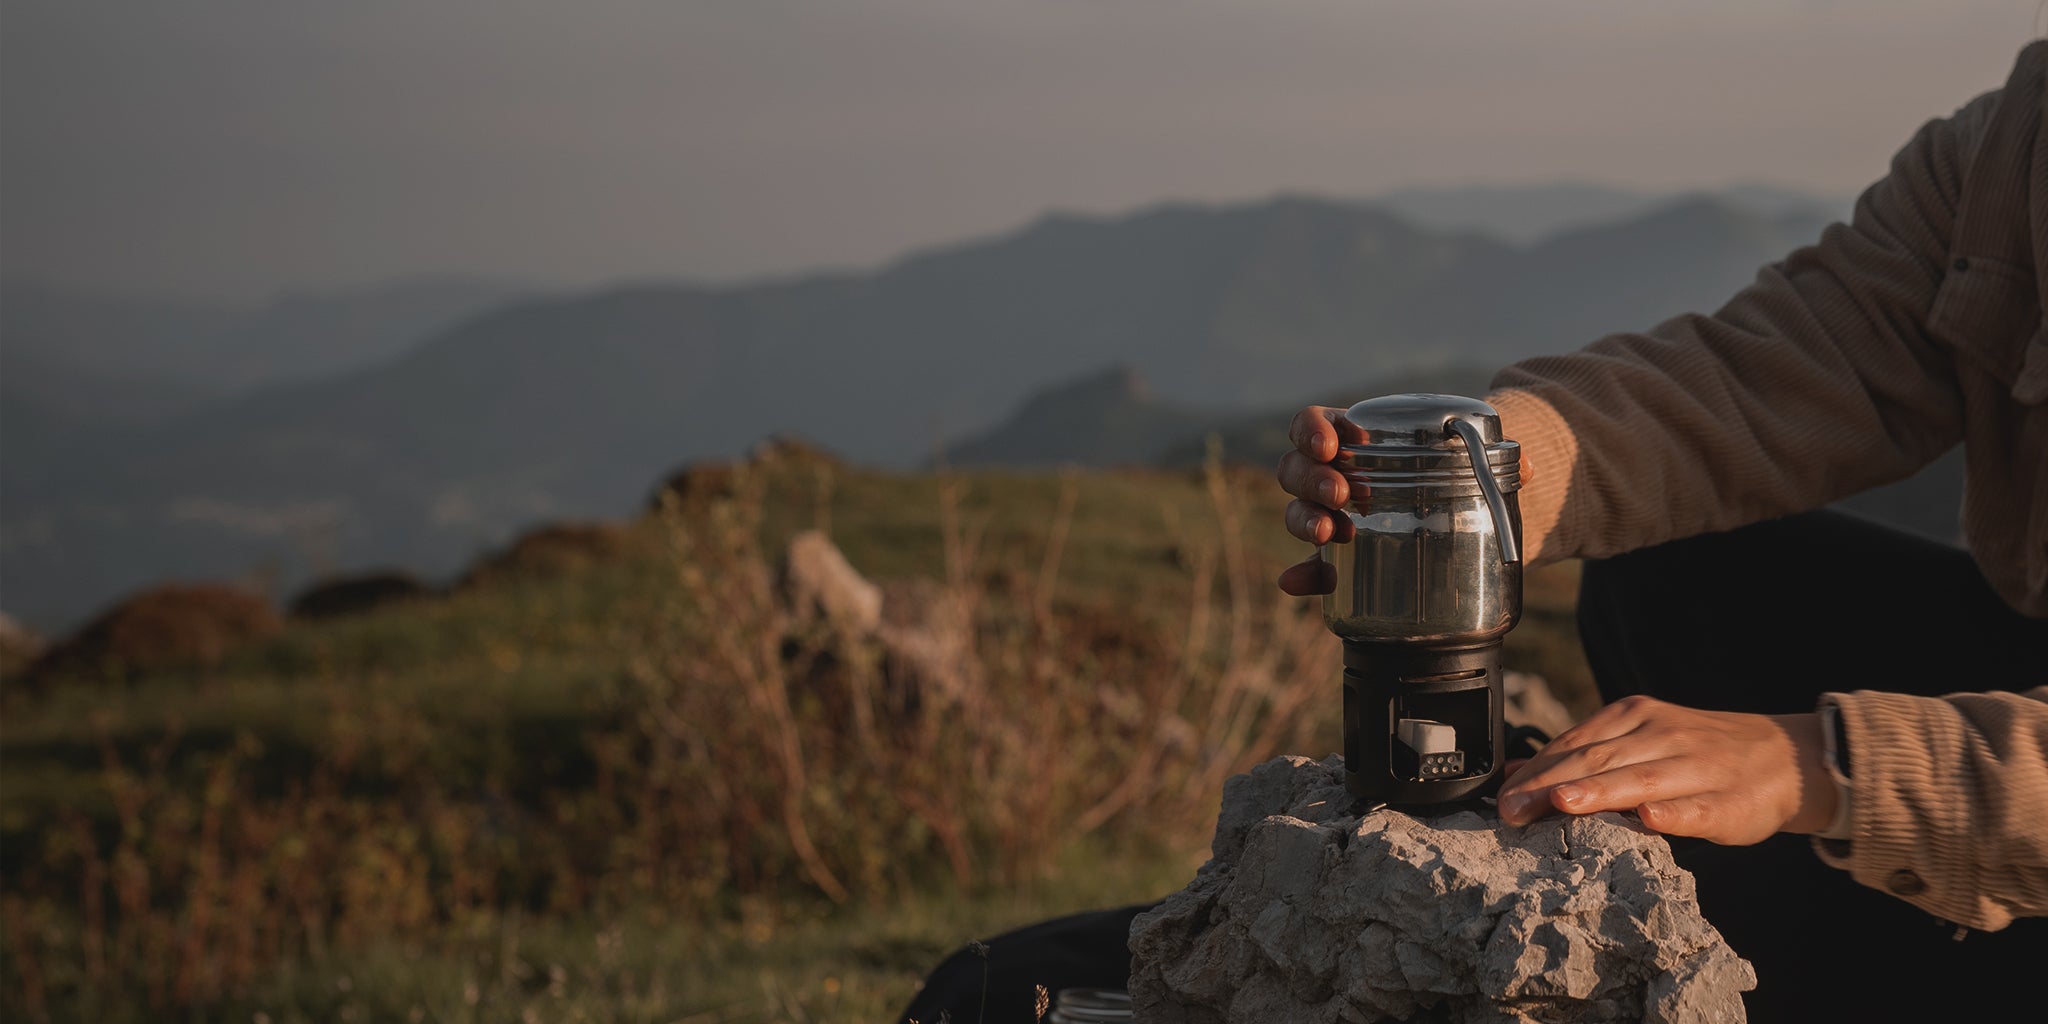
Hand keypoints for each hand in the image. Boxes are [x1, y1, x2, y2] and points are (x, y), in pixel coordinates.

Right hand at [1275, 402, 1533, 594]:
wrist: (1459, 510)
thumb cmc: (1452, 470)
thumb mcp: (1470, 457)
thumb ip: (1495, 460)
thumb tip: (1525, 466)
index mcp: (1352, 436)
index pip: (1314, 423)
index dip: (1312, 430)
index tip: (1334, 445)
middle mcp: (1332, 474)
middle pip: (1296, 468)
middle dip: (1313, 480)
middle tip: (1342, 494)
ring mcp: (1332, 516)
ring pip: (1298, 511)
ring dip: (1305, 519)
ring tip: (1330, 533)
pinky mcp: (1340, 559)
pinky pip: (1313, 567)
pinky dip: (1302, 575)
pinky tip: (1297, 582)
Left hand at [1493, 695, 1836, 845]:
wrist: (1780, 758)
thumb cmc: (1692, 754)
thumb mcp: (1637, 741)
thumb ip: (1582, 755)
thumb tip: (1517, 773)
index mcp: (1634, 717)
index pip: (1575, 744)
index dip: (1537, 772)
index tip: (1501, 797)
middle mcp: (1661, 735)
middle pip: (1597, 761)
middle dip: (1550, 786)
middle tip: (1511, 811)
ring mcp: (1696, 767)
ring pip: (1639, 780)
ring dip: (1599, 792)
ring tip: (1562, 803)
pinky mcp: (1727, 802)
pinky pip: (1696, 807)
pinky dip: (1673, 812)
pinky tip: (1650, 818)